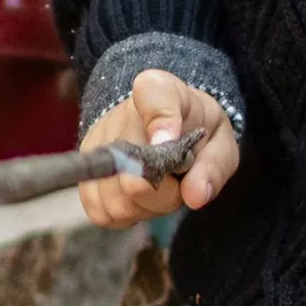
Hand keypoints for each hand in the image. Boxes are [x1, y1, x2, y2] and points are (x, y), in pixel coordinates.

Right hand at [76, 68, 239, 227]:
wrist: (169, 131)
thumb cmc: (196, 134)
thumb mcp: (219, 142)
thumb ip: (213, 166)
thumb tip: (194, 195)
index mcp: (159, 90)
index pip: (154, 95)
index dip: (162, 120)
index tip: (168, 138)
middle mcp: (118, 116)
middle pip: (133, 174)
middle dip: (164, 194)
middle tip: (177, 182)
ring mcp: (96, 148)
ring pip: (117, 202)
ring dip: (146, 207)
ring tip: (160, 188)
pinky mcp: (85, 177)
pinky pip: (103, 212)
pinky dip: (127, 214)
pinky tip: (142, 199)